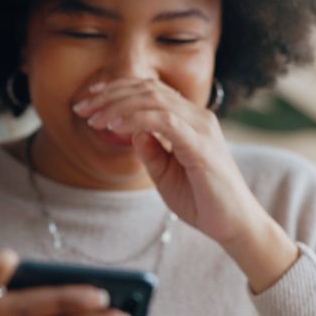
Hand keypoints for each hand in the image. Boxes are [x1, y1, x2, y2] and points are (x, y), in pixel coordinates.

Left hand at [73, 78, 298, 290]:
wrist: (235, 226)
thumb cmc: (202, 200)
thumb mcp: (164, 173)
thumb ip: (149, 149)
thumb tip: (130, 129)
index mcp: (190, 119)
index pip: (150, 89)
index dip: (117, 89)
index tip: (89, 98)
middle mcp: (198, 117)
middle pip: (147, 89)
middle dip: (108, 95)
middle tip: (80, 108)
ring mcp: (202, 128)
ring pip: (153, 99)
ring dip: (117, 106)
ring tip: (93, 120)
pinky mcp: (201, 145)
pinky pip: (164, 121)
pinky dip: (136, 119)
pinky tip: (116, 128)